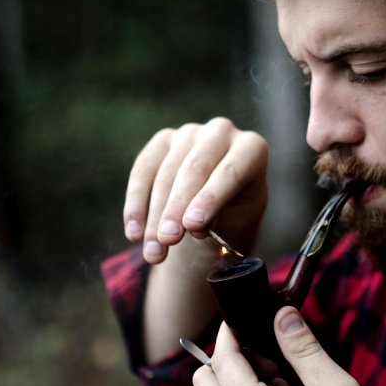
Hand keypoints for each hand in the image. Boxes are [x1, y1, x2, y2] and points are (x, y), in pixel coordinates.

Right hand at [123, 117, 268, 263]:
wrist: (216, 211)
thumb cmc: (234, 217)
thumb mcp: (236, 222)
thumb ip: (219, 220)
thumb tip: (192, 225)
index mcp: (252, 148)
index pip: (230, 171)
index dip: (210, 199)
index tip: (192, 226)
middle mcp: (221, 132)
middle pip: (194, 169)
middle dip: (177, 208)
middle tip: (167, 240)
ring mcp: (190, 133)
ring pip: (165, 174)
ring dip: (155, 217)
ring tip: (153, 253)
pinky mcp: (163, 141)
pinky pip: (143, 171)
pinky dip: (136, 205)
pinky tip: (134, 234)